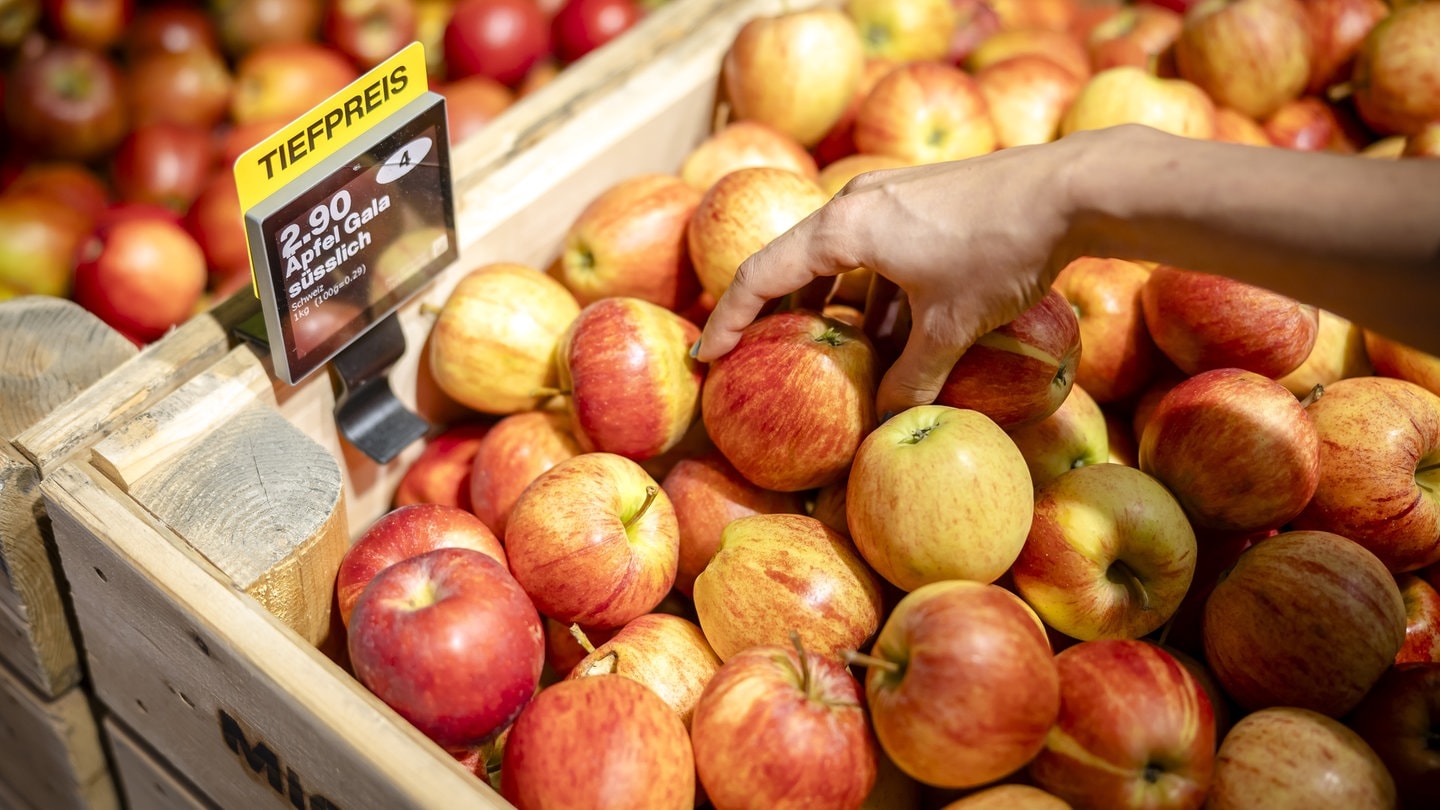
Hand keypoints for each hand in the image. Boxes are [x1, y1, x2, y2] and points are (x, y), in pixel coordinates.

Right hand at [697, 137, 1085, 416]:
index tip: (707, 355)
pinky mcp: (922, 200)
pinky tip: (895, 331)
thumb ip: (912, 376)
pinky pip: (876, 250)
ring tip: (837, 357)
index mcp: (844, 226)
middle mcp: (857, 202)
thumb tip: (889, 421)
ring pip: (842, 258)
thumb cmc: (1000, 249)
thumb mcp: (951, 325)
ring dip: (836, 307)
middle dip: (779, 314)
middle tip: (762, 355)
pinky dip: (872, 292)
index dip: (729, 319)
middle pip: (795, 263)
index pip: (762, 276)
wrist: (1071, 187)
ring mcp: (891, 195)